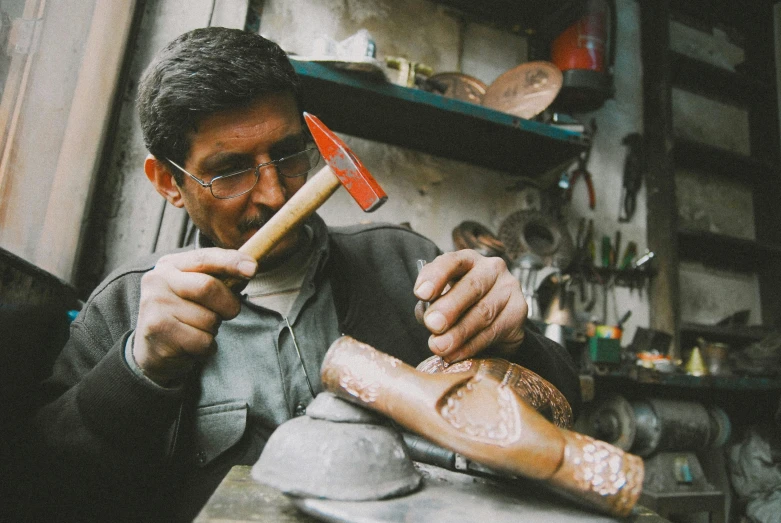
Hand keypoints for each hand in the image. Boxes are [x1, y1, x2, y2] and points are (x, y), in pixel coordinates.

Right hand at [133, 248, 256, 384]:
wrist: (152, 349)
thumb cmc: (183, 314)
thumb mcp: (196, 290)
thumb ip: (219, 278)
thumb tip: (249, 268)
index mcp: (169, 265)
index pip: (204, 258)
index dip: (231, 262)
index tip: (253, 268)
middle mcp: (157, 281)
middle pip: (208, 287)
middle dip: (228, 304)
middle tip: (228, 313)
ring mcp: (155, 307)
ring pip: (208, 319)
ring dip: (213, 329)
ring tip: (197, 329)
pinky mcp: (158, 332)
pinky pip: (202, 341)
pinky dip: (206, 346)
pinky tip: (191, 345)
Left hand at [414, 250, 526, 362]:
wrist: (495, 321)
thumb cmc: (461, 305)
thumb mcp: (441, 298)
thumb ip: (432, 304)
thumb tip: (426, 318)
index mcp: (466, 260)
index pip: (452, 261)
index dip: (435, 276)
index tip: (421, 294)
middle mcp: (490, 268)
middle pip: (471, 287)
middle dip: (449, 308)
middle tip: (432, 325)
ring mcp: (508, 287)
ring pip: (483, 312)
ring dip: (459, 333)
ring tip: (439, 347)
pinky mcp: (519, 310)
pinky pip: (494, 331)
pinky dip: (471, 346)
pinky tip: (455, 354)